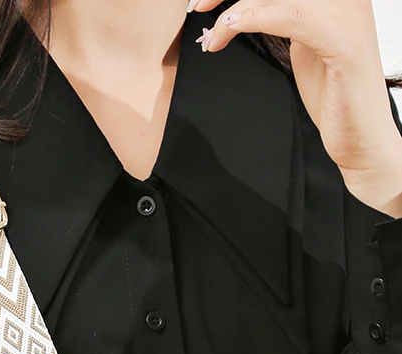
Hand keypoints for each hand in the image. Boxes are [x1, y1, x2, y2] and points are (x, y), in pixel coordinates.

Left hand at [191, 0, 401, 214]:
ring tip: (213, 37)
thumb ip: (283, 19)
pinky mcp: (344, 41)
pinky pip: (293, 16)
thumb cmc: (333, 96)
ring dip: (236, 12)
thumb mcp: (303, 46)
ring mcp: (348, 13)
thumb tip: (245, 9)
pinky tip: (232, 28)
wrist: (360, 135)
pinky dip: (257, 18)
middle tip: (198, 6)